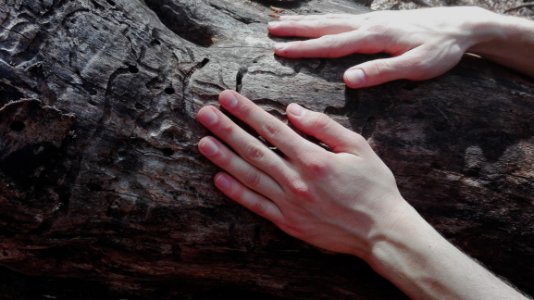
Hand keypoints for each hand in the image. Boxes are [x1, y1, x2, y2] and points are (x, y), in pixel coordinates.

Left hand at [196, 90, 407, 257]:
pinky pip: (256, 205)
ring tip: (203, 141)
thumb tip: (292, 111)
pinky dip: (235, 192)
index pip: (272, 129)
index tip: (227, 98)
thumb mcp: (358, 148)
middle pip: (254, 150)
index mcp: (313, 159)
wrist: (380, 231)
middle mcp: (296, 180)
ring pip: (249, 176)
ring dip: (223, 157)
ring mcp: (289, 203)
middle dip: (226, 129)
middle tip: (204, 114)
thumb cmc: (373, 186)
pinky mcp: (287, 222)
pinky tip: (218, 178)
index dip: (246, 112)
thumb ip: (324, 127)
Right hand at [268, 7, 497, 87]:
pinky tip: (318, 21)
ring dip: (306, 21)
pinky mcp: (378, 20)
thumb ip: (382, 72)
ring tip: (283, 22)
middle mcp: (368, 24)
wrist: (461, 25)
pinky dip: (324, 19)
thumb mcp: (417, 67)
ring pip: (332, 19)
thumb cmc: (441, 50)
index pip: (331, 44)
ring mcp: (372, 20)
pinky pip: (343, 19)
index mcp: (374, 38)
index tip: (279, 51)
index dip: (304, 48)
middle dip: (296, 29)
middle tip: (270, 29)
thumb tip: (348, 79)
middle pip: (325, 25)